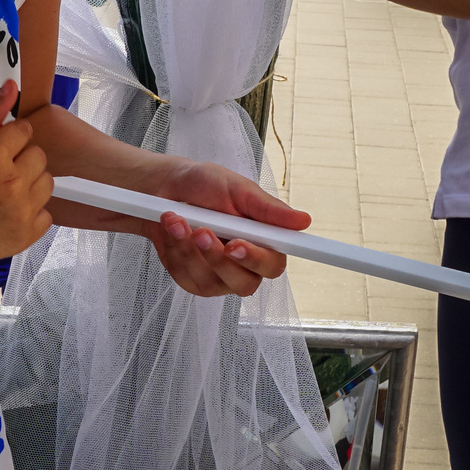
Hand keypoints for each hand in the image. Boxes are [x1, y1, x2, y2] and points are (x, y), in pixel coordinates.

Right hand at [0, 83, 50, 273]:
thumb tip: (14, 87)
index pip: (24, 130)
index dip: (7, 137)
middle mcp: (14, 183)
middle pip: (39, 156)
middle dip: (20, 157)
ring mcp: (21, 213)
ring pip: (46, 184)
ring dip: (29, 183)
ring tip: (2, 191)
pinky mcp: (24, 238)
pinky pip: (46, 215)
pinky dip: (31, 212)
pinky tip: (6, 213)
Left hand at [140, 159, 308, 298]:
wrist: (165, 188)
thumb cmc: (206, 185)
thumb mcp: (237, 189)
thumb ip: (268, 209)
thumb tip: (304, 221)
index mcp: (264, 241)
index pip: (274, 264)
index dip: (258, 260)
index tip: (237, 244)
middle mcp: (245, 265)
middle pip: (245, 284)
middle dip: (219, 259)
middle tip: (202, 232)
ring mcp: (218, 277)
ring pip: (212, 281)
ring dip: (191, 250)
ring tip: (178, 219)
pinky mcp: (193, 280)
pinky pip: (187, 277)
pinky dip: (176, 250)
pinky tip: (173, 229)